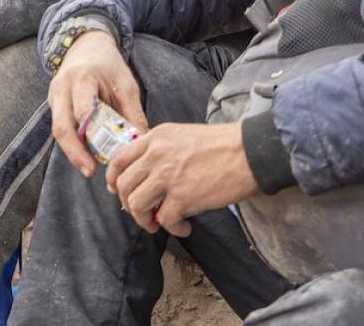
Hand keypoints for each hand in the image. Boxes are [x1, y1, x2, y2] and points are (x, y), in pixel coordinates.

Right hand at [47, 30, 145, 177]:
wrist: (86, 47)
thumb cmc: (109, 66)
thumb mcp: (126, 84)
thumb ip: (132, 112)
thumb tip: (140, 142)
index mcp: (82, 78)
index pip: (82, 109)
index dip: (91, 133)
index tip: (103, 154)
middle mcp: (62, 88)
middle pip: (61, 126)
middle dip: (74, 152)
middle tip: (90, 171)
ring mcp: (54, 97)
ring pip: (58, 130)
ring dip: (72, 151)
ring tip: (89, 168)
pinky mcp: (54, 104)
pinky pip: (61, 128)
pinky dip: (72, 143)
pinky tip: (85, 156)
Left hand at [105, 122, 257, 236]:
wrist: (249, 152)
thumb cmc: (221, 145)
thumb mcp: (182, 135)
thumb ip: (160, 148)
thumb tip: (145, 173)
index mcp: (155, 138)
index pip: (119, 158)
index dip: (113, 178)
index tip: (116, 190)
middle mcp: (156, 155)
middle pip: (123, 184)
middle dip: (127, 204)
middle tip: (140, 213)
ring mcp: (168, 176)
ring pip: (136, 204)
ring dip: (144, 220)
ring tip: (157, 224)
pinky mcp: (183, 197)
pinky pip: (164, 220)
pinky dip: (172, 229)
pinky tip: (184, 228)